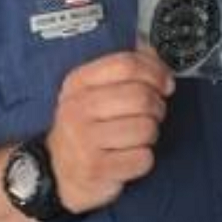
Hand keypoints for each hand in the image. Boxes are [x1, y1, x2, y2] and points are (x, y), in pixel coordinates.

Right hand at [46, 49, 173, 215]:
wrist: (57, 170)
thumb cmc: (85, 126)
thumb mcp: (93, 91)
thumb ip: (122, 69)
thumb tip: (154, 52)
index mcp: (78, 82)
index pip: (125, 64)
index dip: (155, 72)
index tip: (165, 83)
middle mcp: (78, 107)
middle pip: (140, 97)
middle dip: (157, 107)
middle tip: (152, 114)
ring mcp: (84, 139)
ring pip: (146, 128)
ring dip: (150, 135)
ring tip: (136, 137)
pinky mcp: (96, 168)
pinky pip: (143, 158)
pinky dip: (143, 159)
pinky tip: (128, 156)